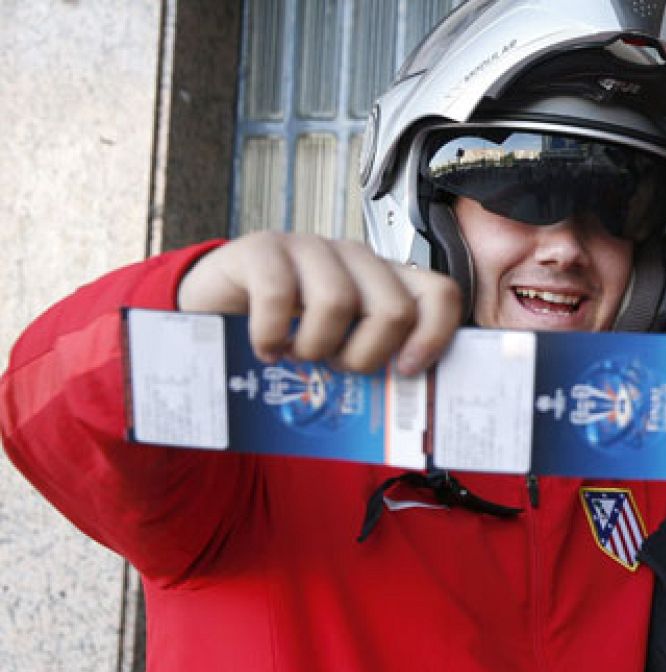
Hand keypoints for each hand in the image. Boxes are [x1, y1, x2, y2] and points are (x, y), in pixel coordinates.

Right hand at [177, 232, 460, 375]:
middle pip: (394, 308)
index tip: (404, 371)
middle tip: (335, 367)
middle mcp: (358, 259)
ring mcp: (312, 247)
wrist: (214, 310)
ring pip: (338, 302)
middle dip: (366, 356)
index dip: (433, 336)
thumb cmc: (291, 338)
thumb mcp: (341, 351)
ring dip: (316, 346)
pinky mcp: (264, 248)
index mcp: (388, 282)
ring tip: (298, 356)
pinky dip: (270, 334)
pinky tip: (265, 349)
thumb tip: (414, 419)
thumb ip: (377, 368)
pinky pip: (279, 294)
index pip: (441, 294)